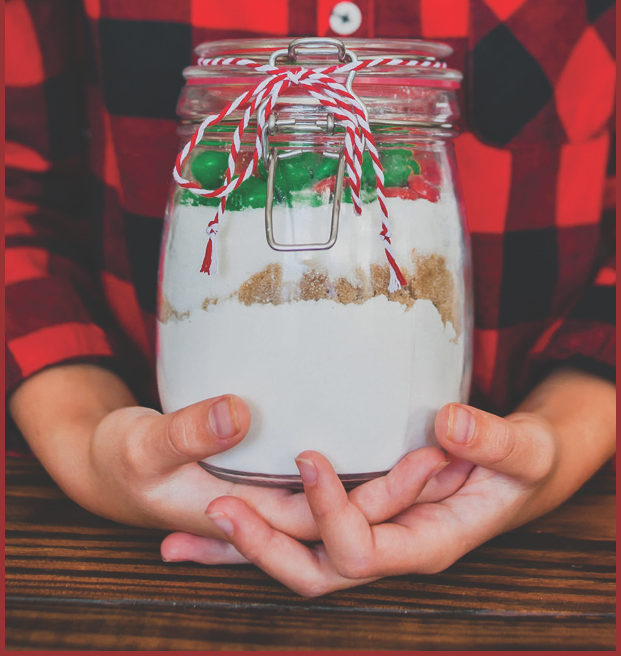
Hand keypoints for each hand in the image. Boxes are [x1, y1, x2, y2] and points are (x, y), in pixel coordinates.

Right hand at [9, 364, 463, 547]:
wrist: (99, 463)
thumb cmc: (114, 459)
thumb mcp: (141, 446)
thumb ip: (186, 431)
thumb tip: (239, 412)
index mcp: (241, 523)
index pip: (322, 531)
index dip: (371, 501)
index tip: (419, 456)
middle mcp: (269, 521)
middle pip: (347, 522)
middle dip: (397, 493)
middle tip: (446, 452)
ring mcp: (272, 501)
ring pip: (342, 506)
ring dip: (386, 484)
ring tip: (440, 448)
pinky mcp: (271, 479)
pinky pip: (320, 482)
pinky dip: (354, 471)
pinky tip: (388, 442)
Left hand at [163, 368, 614, 595]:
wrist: (518, 473)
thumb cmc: (523, 464)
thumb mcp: (524, 451)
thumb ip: (493, 442)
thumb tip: (448, 422)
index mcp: (428, 541)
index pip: (367, 551)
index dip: (334, 513)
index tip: (310, 457)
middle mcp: (389, 547)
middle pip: (316, 570)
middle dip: (265, 546)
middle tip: (218, 507)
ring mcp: (368, 533)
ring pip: (297, 557)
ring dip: (240, 550)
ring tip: (178, 539)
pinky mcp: (354, 513)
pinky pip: (300, 529)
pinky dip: (254, 531)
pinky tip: (207, 527)